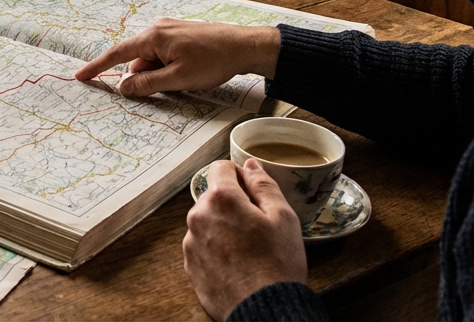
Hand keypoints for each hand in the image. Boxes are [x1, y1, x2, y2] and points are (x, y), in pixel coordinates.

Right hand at [73, 19, 280, 97]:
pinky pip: (165, 56)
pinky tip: (189, 74)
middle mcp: (158, 29)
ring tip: (188, 79)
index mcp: (154, 37)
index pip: (118, 53)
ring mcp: (171, 31)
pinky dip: (170, 69)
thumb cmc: (213, 61)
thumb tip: (123, 87)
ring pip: (153, 60)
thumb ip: (147, 84)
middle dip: (146, 78)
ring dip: (161, 75)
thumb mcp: (178, 79)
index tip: (81, 76)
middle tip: (171, 86)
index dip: (98, 66)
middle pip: (138, 60)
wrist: (246, 46)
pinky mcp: (182, 36)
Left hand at [183, 159, 307, 320]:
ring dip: (224, 226)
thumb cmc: (277, 265)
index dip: (239, 175)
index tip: (253, 191)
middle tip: (259, 225)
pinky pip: (203, 245)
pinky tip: (238, 263)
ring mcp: (191, 243)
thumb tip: (250, 165)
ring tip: (250, 249)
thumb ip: (263, 184)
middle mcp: (198, 217)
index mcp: (220, 199)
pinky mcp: (190, 265)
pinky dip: (218, 248)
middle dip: (233, 203)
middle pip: (214, 196)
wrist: (264, 311)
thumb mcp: (283, 217)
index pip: (220, 168)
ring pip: (208, 222)